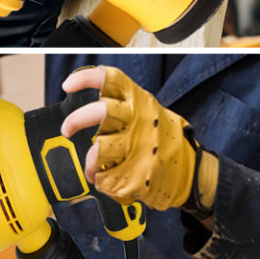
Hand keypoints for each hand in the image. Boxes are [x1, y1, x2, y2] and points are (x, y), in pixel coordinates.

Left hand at [60, 65, 199, 210]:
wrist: (192, 172)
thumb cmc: (164, 139)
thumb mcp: (148, 110)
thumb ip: (123, 105)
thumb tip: (90, 103)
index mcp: (140, 101)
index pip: (110, 80)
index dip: (85, 78)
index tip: (68, 85)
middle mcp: (139, 121)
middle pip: (100, 112)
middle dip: (77, 120)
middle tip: (67, 129)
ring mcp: (138, 149)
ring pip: (98, 148)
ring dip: (90, 160)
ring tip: (93, 165)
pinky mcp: (136, 176)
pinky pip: (104, 177)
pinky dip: (100, 179)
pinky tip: (108, 178)